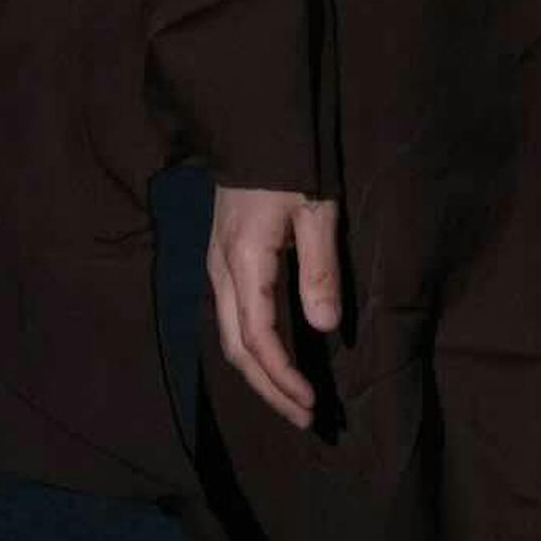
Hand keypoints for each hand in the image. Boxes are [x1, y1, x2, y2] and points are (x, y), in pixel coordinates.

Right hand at [206, 185, 342, 429]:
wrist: (250, 123)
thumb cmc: (288, 162)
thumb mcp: (315, 210)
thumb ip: (320, 270)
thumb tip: (325, 329)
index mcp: (244, 262)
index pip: (258, 339)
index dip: (283, 378)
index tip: (311, 404)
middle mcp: (220, 271)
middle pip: (237, 349)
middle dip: (269, 389)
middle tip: (304, 418)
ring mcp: (215, 264)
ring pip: (229, 336)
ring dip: (259, 373)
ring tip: (291, 398)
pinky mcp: (220, 258)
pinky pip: (230, 317)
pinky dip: (251, 348)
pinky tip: (272, 357)